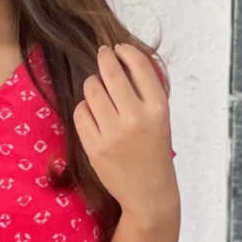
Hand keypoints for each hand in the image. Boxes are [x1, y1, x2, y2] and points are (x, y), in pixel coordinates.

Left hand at [75, 43, 177, 222]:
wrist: (149, 192)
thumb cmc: (155, 151)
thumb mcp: (161, 118)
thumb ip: (145, 91)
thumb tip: (121, 58)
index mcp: (158, 108)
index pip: (138, 65)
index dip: (125, 51)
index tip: (118, 49)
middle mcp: (136, 118)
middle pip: (110, 72)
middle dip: (104, 58)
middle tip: (102, 55)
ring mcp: (113, 133)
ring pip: (91, 89)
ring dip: (93, 84)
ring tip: (98, 90)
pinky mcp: (95, 147)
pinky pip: (80, 113)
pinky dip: (84, 108)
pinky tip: (93, 113)